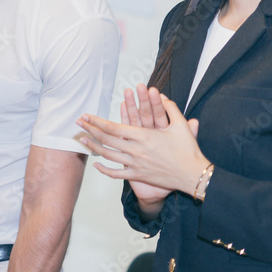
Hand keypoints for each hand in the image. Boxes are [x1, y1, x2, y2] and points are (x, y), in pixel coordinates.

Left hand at [77, 94, 208, 195]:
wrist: (194, 175)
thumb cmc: (188, 150)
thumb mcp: (181, 125)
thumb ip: (170, 108)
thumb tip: (163, 95)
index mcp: (143, 136)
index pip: (113, 128)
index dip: (97, 121)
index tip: (86, 115)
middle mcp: (136, 150)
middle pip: (106, 140)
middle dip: (90, 130)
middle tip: (78, 123)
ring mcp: (136, 165)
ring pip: (108, 156)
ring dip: (93, 147)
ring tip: (83, 139)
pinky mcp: (139, 176)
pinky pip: (117, 175)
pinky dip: (105, 170)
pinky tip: (96, 165)